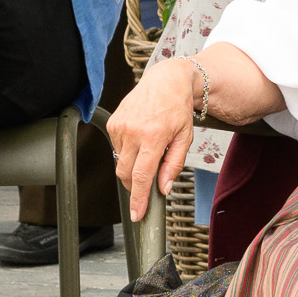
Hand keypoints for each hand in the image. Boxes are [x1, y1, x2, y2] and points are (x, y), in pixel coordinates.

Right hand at [112, 58, 203, 217]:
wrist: (165, 81)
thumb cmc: (178, 109)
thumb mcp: (185, 138)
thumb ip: (173, 165)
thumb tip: (163, 189)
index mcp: (153, 137)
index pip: (142, 176)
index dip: (138, 199)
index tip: (136, 215)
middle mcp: (133, 132)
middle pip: (126, 174)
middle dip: (135, 186)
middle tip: (148, 183)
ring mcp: (120, 127)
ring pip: (120, 163)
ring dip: (133, 165)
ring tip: (149, 149)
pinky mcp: (112, 124)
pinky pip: (117, 150)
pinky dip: (128, 152)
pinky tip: (140, 139)